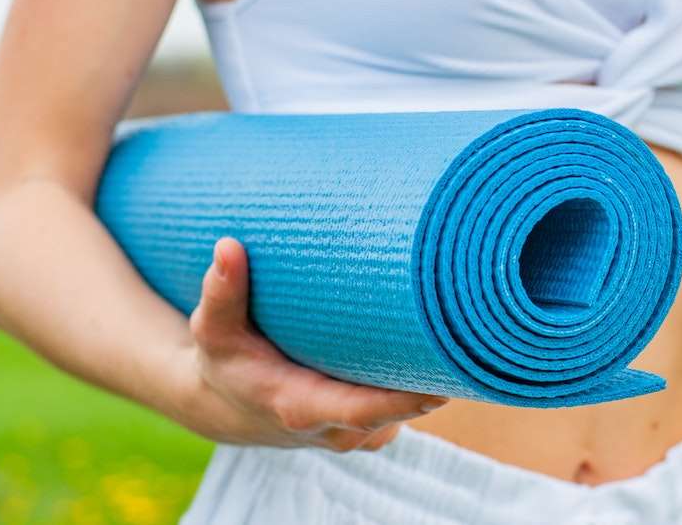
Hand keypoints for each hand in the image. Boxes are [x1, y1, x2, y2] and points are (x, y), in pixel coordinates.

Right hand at [169, 237, 447, 450]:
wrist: (230, 406)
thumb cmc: (228, 362)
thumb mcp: (213, 330)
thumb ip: (222, 292)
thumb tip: (227, 246)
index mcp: (302, 409)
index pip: (363, 411)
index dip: (403, 400)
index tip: (441, 383)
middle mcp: (338, 431)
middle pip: (401, 409)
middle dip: (435, 375)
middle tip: (467, 328)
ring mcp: (362, 435)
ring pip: (411, 408)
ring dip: (433, 374)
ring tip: (459, 326)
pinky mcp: (375, 428)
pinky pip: (409, 408)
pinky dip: (422, 380)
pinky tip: (440, 344)